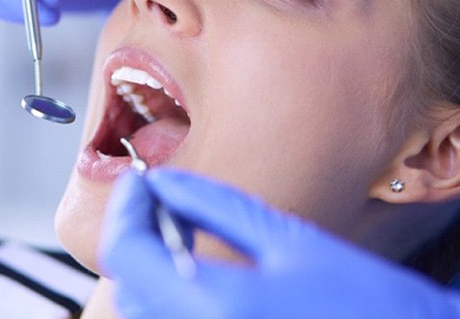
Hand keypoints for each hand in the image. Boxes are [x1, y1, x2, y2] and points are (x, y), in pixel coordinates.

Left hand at [100, 169, 459, 318]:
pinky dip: (167, 295)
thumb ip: (214, 206)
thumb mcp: (288, 239)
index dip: (124, 206)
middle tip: (162, 199)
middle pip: (126, 282)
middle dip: (135, 233)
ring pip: (140, 309)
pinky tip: (201, 273)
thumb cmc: (363, 302)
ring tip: (183, 232)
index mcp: (215, 305)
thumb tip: (161, 181)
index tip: (140, 180)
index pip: (124, 252)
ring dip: (148, 265)